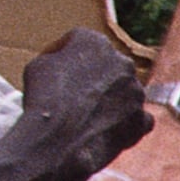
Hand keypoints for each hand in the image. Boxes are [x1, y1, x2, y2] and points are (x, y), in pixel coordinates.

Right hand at [0, 27, 151, 180]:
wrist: (60, 138)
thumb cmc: (44, 99)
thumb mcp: (38, 66)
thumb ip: (56, 58)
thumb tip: (62, 64)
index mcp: (95, 42)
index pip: (79, 44)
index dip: (63, 59)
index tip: (54, 74)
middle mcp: (122, 62)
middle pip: (107, 68)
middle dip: (94, 79)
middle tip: (75, 98)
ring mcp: (136, 92)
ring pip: (125, 93)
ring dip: (112, 101)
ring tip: (90, 119)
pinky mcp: (142, 119)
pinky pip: (138, 120)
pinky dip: (126, 125)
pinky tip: (109, 131)